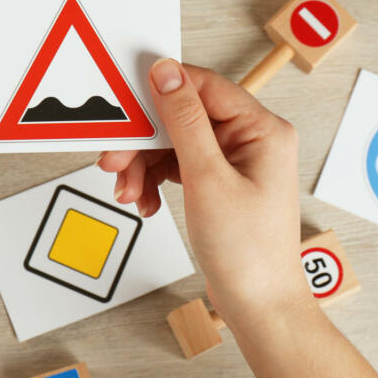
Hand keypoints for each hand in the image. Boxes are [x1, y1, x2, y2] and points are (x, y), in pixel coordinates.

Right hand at [98, 60, 310, 317]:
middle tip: (115, 159)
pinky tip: (144, 200)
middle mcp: (251, 139)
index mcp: (262, 128)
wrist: (257, 305)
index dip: (160, 91)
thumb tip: (166, 72)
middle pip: (182, 116)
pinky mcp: (219, 181)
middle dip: (144, 140)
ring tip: (128, 190)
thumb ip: (184, 121)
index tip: (125, 101)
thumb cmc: (248, 251)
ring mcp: (234, 161)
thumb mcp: (207, 178)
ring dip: (144, 164)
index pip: (203, 86)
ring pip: (174, 142)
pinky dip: (155, 179)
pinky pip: (177, 165)